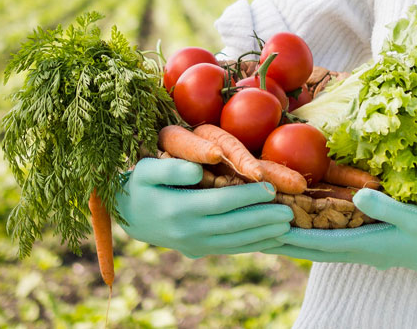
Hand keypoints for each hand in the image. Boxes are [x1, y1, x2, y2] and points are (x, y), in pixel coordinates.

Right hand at [116, 157, 292, 257]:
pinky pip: (229, 249)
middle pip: (233, 225)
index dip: (247, 196)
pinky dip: (251, 245)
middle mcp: (187, 231)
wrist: (128, 214)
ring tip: (285, 226)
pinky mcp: (197, 250)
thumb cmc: (140, 184)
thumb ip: (172, 167)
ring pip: (234, 241)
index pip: (220, 203)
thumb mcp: (147, 169)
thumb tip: (197, 168)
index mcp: (178, 209)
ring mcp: (193, 244)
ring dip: (262, 234)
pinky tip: (269, 238)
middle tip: (288, 212)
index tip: (269, 188)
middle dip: (262, 219)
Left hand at [264, 188, 416, 278]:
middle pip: (310, 247)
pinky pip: (333, 238)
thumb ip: (385, 207)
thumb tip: (357, 197)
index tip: (261, 228)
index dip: (288, 235)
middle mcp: (358, 250)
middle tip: (250, 231)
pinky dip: (313, 232)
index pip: (316, 242)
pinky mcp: (370, 242)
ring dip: (294, 237)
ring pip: (319, 244)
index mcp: (364, 244)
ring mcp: (364, 247)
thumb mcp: (414, 217)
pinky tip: (304, 225)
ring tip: (266, 228)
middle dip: (281, 239)